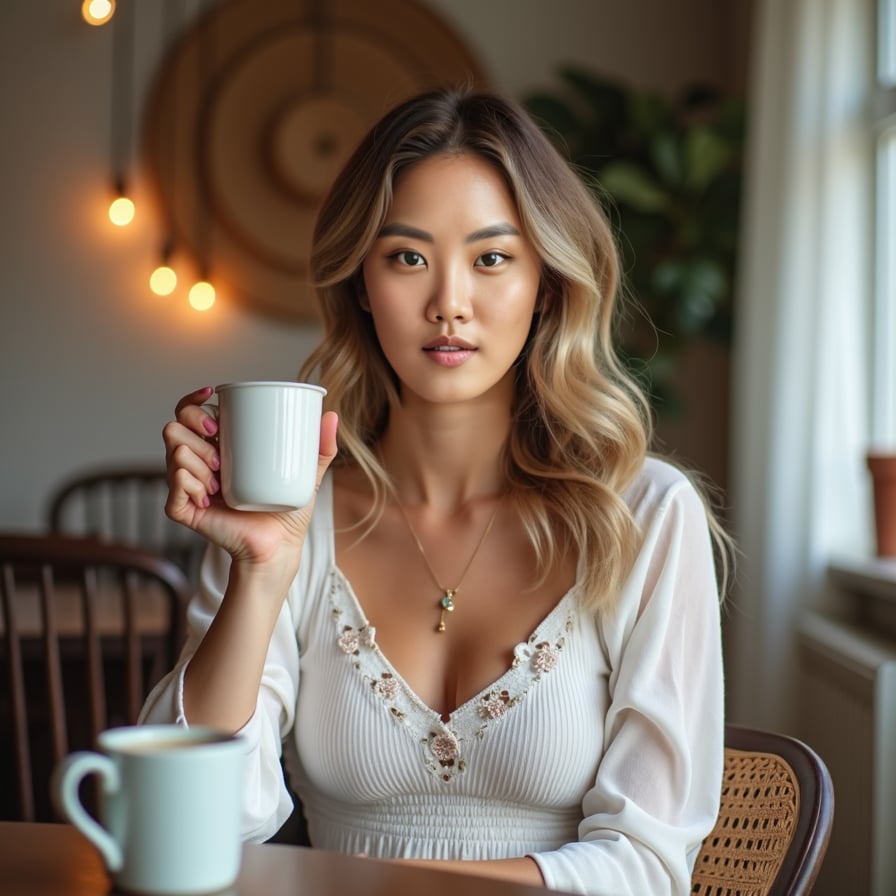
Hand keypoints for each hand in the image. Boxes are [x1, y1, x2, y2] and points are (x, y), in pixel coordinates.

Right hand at [162, 386, 338, 574]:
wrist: (279, 547)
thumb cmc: (288, 512)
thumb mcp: (309, 475)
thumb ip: (321, 448)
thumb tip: (333, 416)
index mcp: (219, 448)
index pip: (191, 414)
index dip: (193, 399)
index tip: (211, 394)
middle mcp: (198, 463)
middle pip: (175, 427)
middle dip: (194, 426)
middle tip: (219, 441)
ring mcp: (188, 485)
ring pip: (175, 452)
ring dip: (196, 457)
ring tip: (221, 476)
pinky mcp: (182, 508)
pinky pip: (175, 485)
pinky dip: (191, 483)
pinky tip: (211, 494)